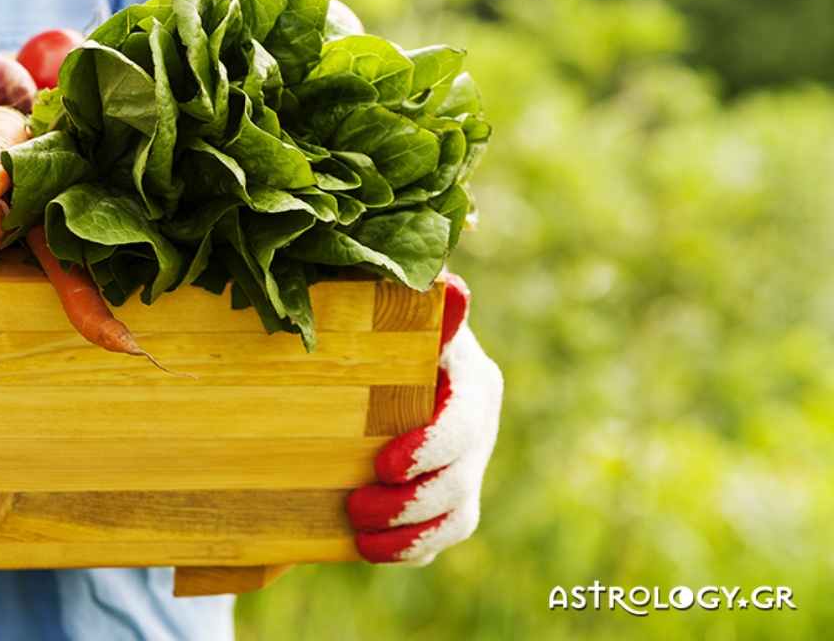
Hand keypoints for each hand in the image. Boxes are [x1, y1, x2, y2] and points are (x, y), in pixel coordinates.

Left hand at [347, 274, 502, 563]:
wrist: (375, 366)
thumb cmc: (383, 333)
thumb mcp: (397, 317)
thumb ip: (421, 310)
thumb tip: (452, 286)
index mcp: (471, 380)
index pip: (462, 423)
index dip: (430, 448)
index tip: (384, 465)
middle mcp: (478, 427)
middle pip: (461, 478)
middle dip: (410, 501)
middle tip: (356, 506)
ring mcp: (468, 465)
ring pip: (458, 515)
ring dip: (409, 532)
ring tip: (360, 535)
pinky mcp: (453, 498)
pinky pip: (444, 535)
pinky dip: (410, 548)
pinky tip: (370, 548)